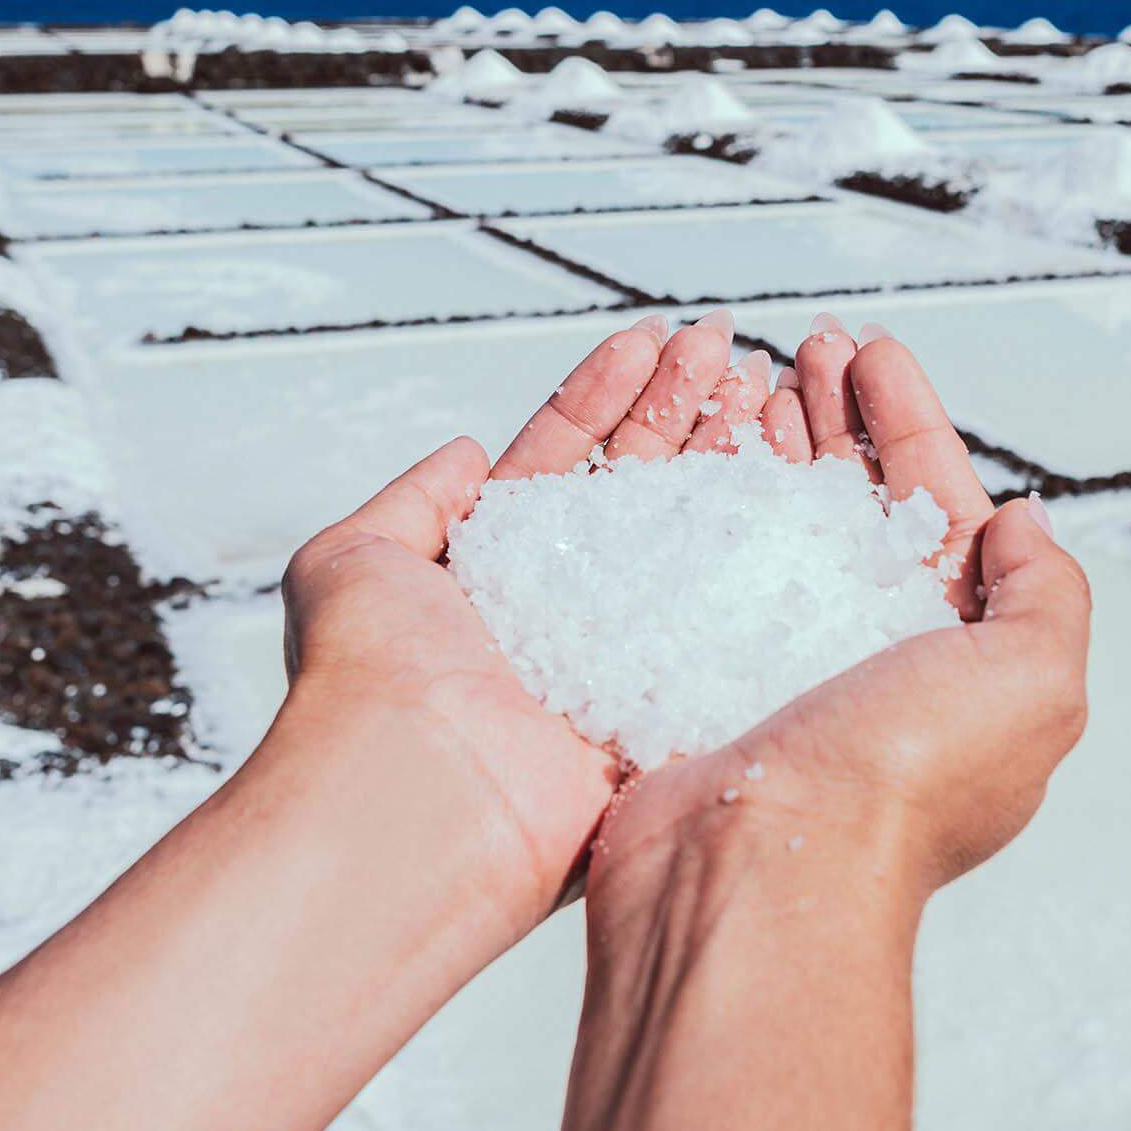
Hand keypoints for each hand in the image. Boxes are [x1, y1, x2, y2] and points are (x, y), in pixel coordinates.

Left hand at [279, 307, 773, 920]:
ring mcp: (618, 649)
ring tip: (756, 379)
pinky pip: (720, 613)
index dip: (605, 395)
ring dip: (721, 452)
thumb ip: (411, 501)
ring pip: (685, 533)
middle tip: (720, 343)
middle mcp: (559, 605)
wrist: (414, 793)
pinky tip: (781, 476)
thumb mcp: (349, 558)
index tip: (649, 338)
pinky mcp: (665, 699)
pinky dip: (751, 546)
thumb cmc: (366, 676)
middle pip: (635, 484)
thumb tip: (463, 452)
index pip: (561, 458)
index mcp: (493, 568)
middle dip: (678, 406)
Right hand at [591, 321, 1091, 913]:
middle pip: (853, 498)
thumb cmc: (900, 788)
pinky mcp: (697, 669)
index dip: (910, 419)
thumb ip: (1048, 593)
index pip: (937, 503)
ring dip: (769, 439)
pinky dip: (702, 492)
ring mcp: (776, 659)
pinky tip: (691, 447)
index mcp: (952, 653)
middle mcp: (868, 654)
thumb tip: (1021, 522)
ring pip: (775, 518)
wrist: (755, 873)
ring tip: (748, 375)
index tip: (874, 351)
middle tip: (806, 346)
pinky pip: (703, 557)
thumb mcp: (1034, 683)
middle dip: (836, 413)